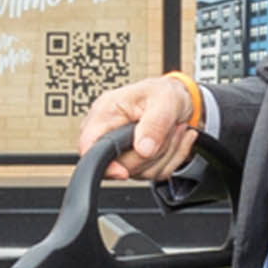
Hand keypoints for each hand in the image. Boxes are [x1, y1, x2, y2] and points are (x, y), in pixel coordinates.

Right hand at [77, 69, 206, 180]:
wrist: (178, 99)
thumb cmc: (164, 93)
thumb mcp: (165, 100)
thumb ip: (155, 124)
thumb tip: (143, 149)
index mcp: (105, 112)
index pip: (89, 147)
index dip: (104, 164)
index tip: (123, 171)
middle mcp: (107, 132)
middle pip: (120, 165)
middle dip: (151, 153)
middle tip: (167, 130)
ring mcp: (120, 151)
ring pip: (140, 172)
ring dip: (164, 155)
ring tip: (169, 131)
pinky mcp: (134, 162)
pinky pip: (152, 174)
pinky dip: (168, 160)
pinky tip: (169, 141)